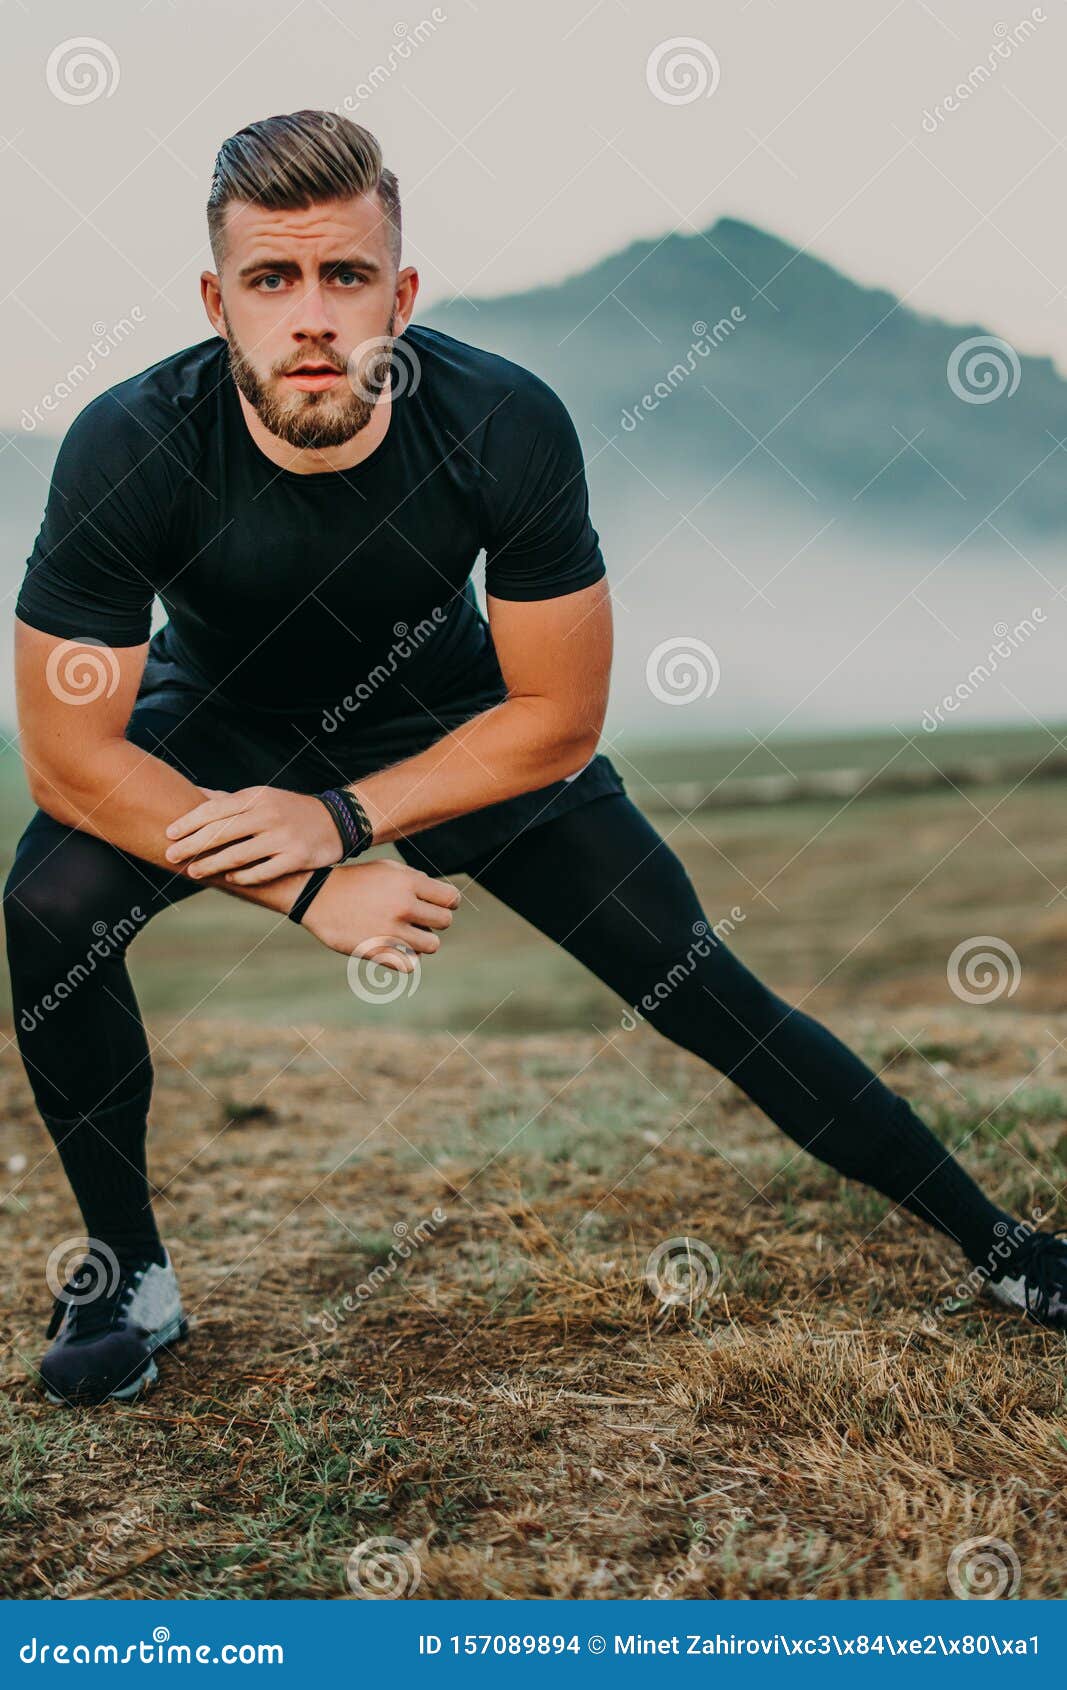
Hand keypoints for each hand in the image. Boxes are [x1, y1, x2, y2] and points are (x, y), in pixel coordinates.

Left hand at [164, 786, 343, 882]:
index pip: (215, 809)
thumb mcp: (261, 797)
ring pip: (240, 854)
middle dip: (192, 845)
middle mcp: (269, 815)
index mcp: (257, 797)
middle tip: (170, 856)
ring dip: (212, 864)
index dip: (189, 822)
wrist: (337, 821)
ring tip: (193, 872)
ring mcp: (283, 837)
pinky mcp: (297, 857)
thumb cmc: (289, 810)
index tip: (168, 833)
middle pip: (222, 831)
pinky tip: (230, 879)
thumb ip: (228, 800)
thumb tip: (194, 795)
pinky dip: (244, 876)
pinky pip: (264, 870)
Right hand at [299, 859, 460, 970]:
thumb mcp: (387, 869)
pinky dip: (407, 959)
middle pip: (445, 922)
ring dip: (423, 942)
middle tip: (421, 921)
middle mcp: (402, 905)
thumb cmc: (356, 882)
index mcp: (408, 882)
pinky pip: (410, 965)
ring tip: (408, 936)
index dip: (449, 903)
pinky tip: (396, 949)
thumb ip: (417, 880)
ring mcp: (390, 930)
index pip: (451, 899)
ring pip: (432, 945)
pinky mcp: (377, 951)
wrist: (317, 897)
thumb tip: (444, 899)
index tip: (439, 906)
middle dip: (436, 922)